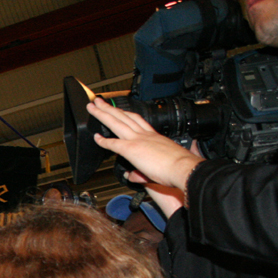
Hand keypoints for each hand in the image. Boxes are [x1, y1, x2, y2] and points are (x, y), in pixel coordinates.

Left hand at [87, 98, 203, 191]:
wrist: (184, 168)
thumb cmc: (178, 168)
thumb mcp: (161, 164)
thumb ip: (142, 171)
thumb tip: (132, 176)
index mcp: (154, 136)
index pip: (137, 122)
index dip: (125, 116)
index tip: (118, 112)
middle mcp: (145, 135)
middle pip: (124, 116)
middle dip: (110, 108)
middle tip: (99, 101)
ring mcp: (138, 140)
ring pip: (116, 122)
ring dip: (102, 113)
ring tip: (92, 107)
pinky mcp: (132, 149)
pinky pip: (113, 143)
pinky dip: (103, 141)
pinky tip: (95, 138)